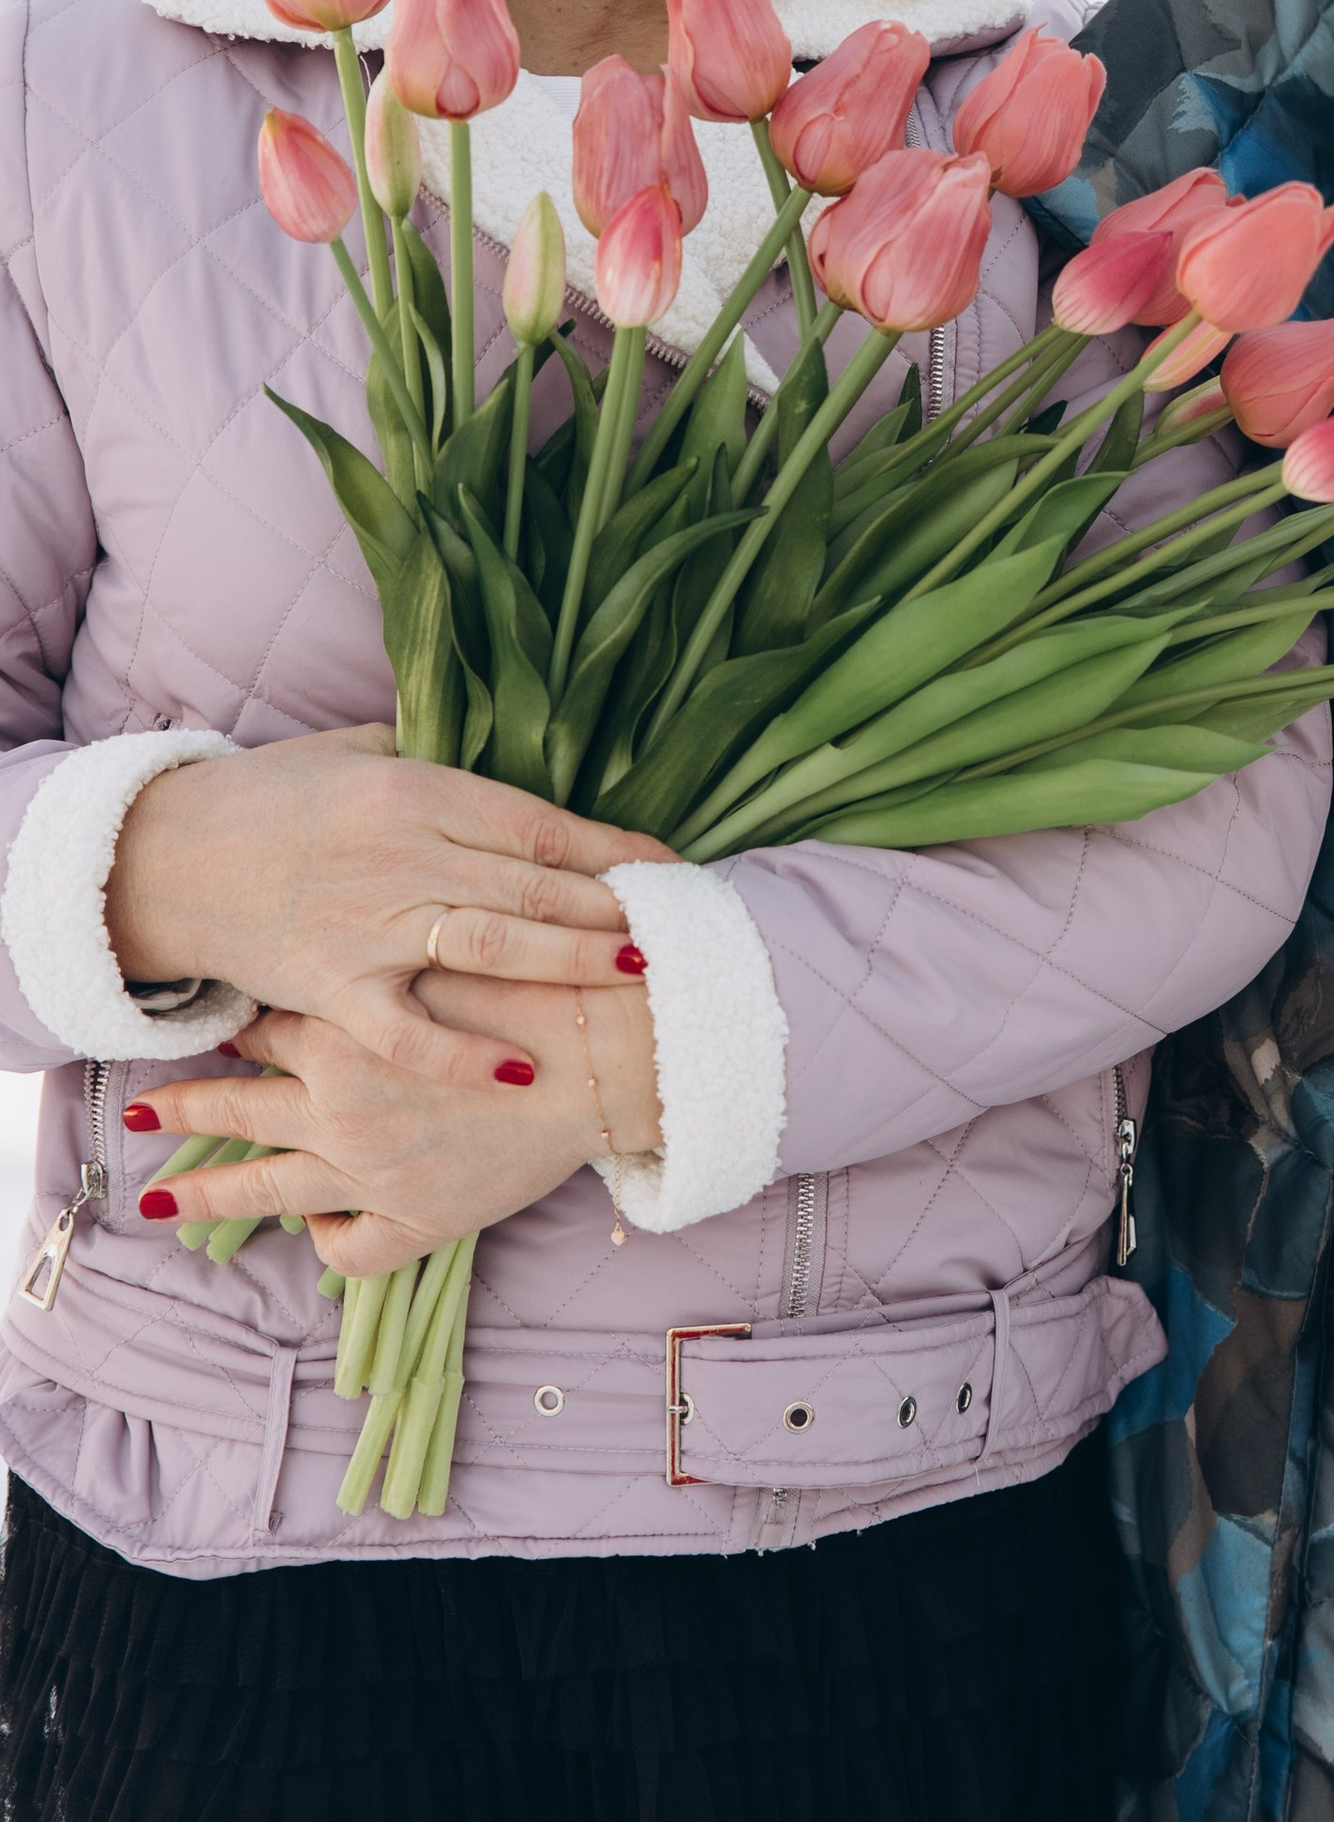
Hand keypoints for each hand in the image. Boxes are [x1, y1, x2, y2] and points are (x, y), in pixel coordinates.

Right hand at [108, 725, 670, 1087]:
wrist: (165, 857)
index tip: (671, 870)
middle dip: (614, 909)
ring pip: (492, 944)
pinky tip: (519, 1071)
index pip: (541, 824)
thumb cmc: (269, 797)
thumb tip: (511, 760)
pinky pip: (408, 1028)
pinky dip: (462, 1053)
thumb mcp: (357, 750)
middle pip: (534, 884)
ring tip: (636, 975)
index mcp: (418, 791)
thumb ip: (435, 756)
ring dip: (571, 960)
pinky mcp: (333, 987)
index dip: (614, 849)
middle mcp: (405, 854)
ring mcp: (370, 924)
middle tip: (679, 930)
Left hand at [130, 981, 662, 1275]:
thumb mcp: (459, 932)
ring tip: (158, 1201)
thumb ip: (404, 931)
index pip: (267, 1028)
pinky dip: (329, 1244)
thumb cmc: (544, 983)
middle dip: (182, 1109)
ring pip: (266, 1192)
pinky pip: (352, 1247)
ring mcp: (373, 1169)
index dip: (238, 1028)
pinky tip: (317, 1234)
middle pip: (238, 1109)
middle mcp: (343, 1105)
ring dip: (208, 1196)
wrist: (613, 1049)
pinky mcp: (420, 1219)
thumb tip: (369, 907)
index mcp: (346, 1031)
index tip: (211, 1031)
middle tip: (136, 1109)